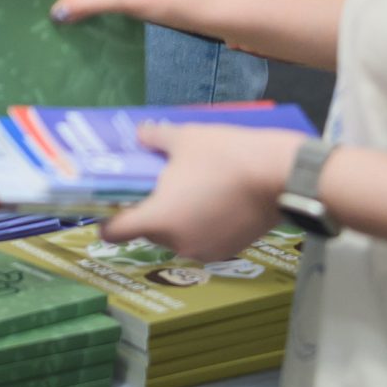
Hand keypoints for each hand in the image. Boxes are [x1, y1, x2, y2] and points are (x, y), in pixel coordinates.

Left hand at [99, 124, 303, 259]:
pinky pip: (202, 239)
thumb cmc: (224, 156)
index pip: (116, 232)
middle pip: (148, 232)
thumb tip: (140, 135)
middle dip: (148, 211)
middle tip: (156, 185)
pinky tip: (212, 200)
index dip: (106, 221)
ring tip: (187, 189)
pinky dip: (201, 225)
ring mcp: (204, 251)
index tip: (106, 207)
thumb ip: (154, 139)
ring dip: (176, 218)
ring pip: (176, 236)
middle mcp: (177, 243)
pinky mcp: (229, 251)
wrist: (280, 176)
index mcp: (158, 219)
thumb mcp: (183, 138)